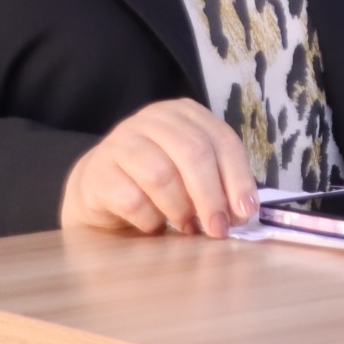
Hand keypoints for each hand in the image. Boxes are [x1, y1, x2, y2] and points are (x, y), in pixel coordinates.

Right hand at [61, 99, 256, 238]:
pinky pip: (131, 199)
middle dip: (211, 197)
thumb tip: (241, 212)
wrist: (99, 187)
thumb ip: (219, 184)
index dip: (238, 178)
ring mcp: (121, 140)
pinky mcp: (99, 170)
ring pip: (161, 175)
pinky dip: (150, 219)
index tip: (245, 212)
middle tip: (218, 229)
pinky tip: (153, 225)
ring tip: (186, 226)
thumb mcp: (193, 174)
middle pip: (194, 153)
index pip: (222, 140)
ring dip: (180, 209)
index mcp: (185, 114)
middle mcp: (154, 119)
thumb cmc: (156, 181)